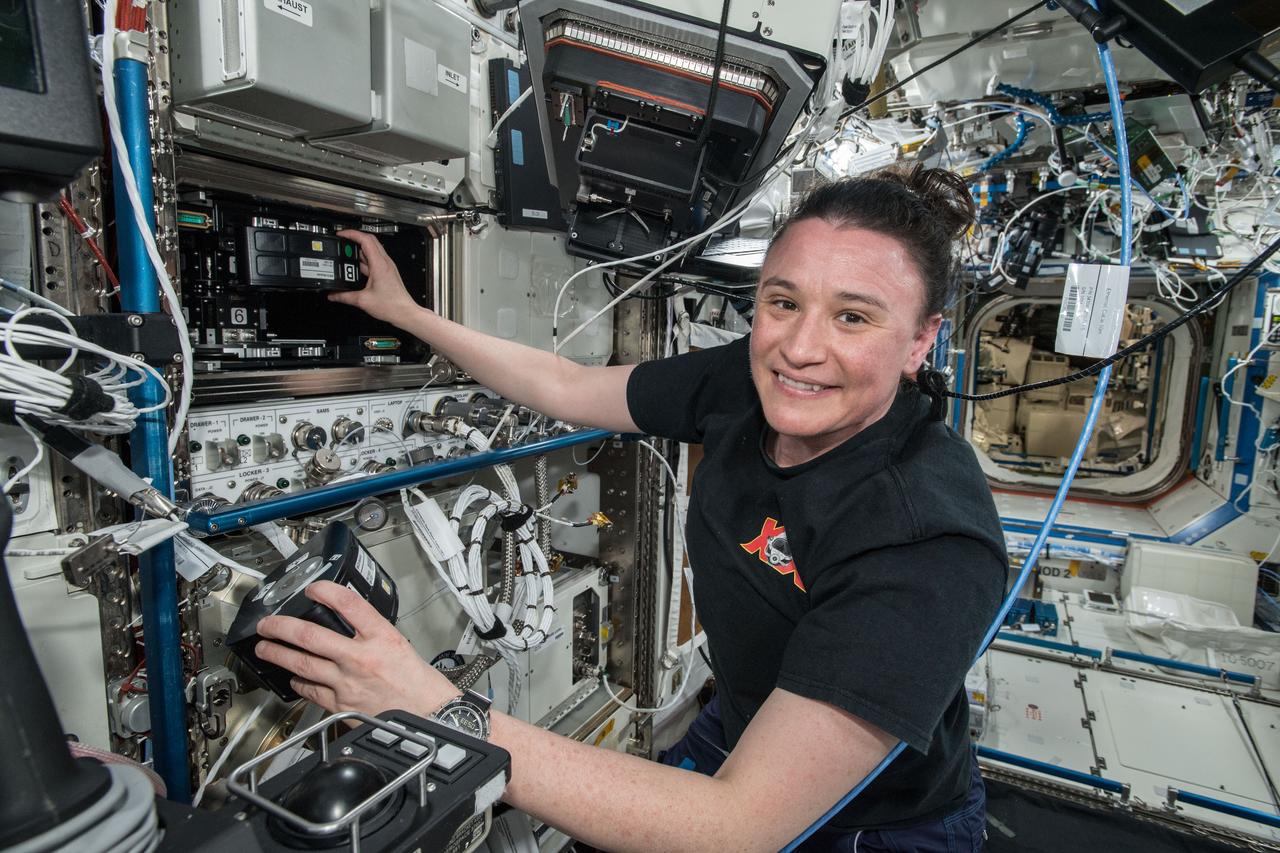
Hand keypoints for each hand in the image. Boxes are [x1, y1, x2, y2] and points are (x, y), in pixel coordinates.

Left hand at [254, 581, 458, 716]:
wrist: (428, 716)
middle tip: (268, 623)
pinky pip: (310, 690)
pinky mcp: (341, 705)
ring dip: (278, 654)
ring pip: (302, 664)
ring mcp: (347, 683)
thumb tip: (347, 623)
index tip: (313, 588)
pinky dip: (298, 681)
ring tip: (265, 647)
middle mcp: (361, 658)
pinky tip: (292, 676)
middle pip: (311, 635)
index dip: (325, 591)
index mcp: (381, 637)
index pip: (348, 604)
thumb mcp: (399, 644)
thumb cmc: (419, 684)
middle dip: (281, 627)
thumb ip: (371, 633)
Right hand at [330, 230, 428, 325]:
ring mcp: (387, 267)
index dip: (352, 234)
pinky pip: (374, 260)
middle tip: (342, 242)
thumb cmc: (392, 306)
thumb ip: (344, 297)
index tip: (341, 234)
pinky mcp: (387, 272)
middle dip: (354, 239)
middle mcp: (385, 263)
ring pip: (372, 250)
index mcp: (380, 264)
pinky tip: (355, 268)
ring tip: (346, 256)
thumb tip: (333, 295)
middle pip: (369, 241)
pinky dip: (363, 260)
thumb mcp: (363, 301)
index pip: (366, 240)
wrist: (405, 313)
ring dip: (359, 250)